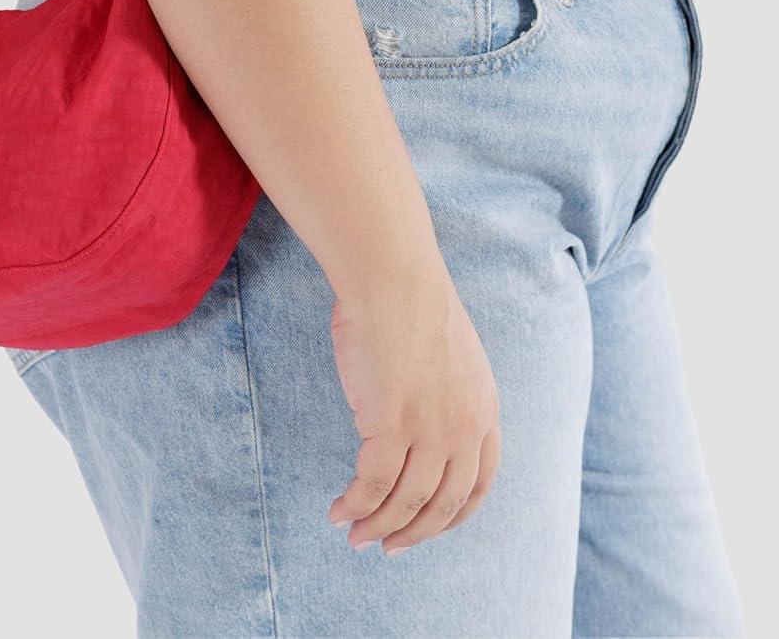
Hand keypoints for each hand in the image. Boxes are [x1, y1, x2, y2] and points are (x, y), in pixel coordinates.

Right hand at [327, 262, 501, 555]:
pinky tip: (338, 511)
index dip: (452, 516)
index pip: (479, 484)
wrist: (393, 275)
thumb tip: (416, 422)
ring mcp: (430, 429)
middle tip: (386, 546)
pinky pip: (372, 484)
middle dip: (413, 533)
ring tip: (354, 537)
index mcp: (484, 409)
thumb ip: (446, 394)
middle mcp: (465, 428)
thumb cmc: (409, 301)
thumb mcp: (451, 355)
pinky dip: (354, 505)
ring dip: (378, 526)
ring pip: (406, 502)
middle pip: (444, 504)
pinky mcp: (391, 425)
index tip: (428, 528)